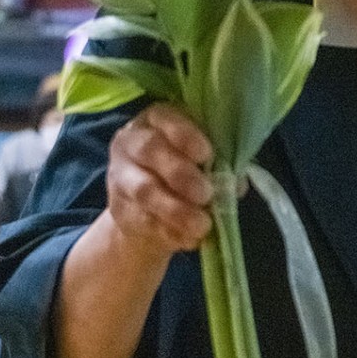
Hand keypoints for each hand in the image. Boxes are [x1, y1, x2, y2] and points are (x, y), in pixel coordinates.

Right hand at [106, 103, 214, 257]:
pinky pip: (144, 220)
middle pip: (150, 150)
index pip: (165, 118)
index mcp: (156, 120)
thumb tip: (236, 183)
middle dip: (180, 173)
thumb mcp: (201, 158)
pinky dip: (170, 232)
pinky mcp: (120, 209)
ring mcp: (121, 176)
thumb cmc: (185, 169)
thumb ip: (219, 163)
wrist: (150, 207)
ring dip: (176, 209)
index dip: (185, 135)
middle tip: (206, 193)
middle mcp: (131, 142)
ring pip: (144, 190)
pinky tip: (190, 238)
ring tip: (202, 224)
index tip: (206, 154)